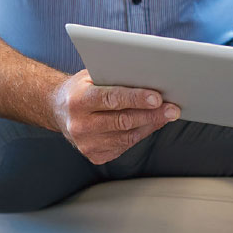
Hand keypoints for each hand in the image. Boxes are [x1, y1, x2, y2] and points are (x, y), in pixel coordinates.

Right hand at [51, 69, 179, 164]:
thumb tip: (149, 81)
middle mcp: (80, 125)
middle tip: (172, 108)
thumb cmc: (81, 88)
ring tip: (167, 115)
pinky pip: (124, 146)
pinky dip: (140, 134)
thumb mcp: (92, 76)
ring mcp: (86, 144)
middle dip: (152, 114)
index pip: (111, 99)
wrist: (59, 109)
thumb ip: (115, 78)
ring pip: (127, 137)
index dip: (136, 98)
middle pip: (123, 121)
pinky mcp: (94, 155)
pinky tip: (151, 124)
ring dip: (150, 125)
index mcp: (78, 101)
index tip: (158, 97)